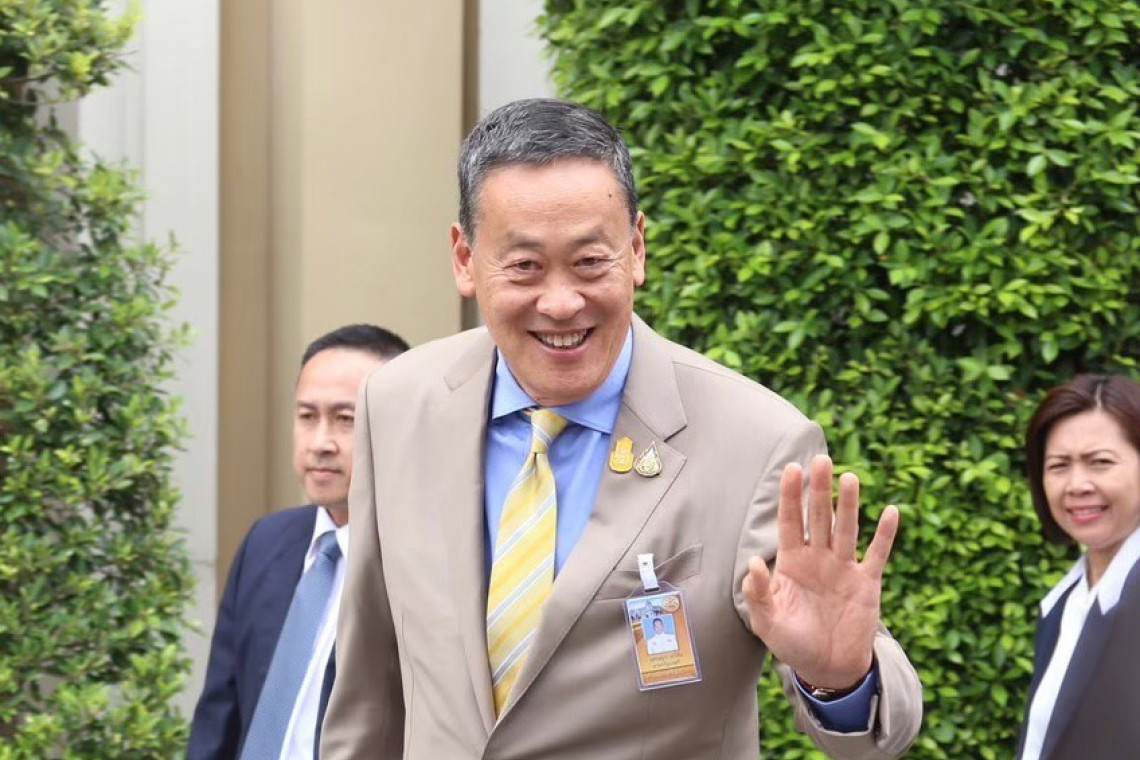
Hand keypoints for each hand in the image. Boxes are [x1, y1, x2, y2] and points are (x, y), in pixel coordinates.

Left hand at [741, 454, 898, 688]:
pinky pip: (877, 554)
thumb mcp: (767, 622)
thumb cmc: (793, 643)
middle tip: (821, 459)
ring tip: (849, 478)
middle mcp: (818, 558)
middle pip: (819, 517)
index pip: (790, 521)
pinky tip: (891, 512)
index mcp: (792, 563)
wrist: (827, 668)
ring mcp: (844, 568)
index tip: (792, 469)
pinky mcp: (867, 583)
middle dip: (819, 489)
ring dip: (848, 504)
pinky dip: (885, 534)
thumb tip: (752, 563)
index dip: (791, 496)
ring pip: (846, 528)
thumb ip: (758, 594)